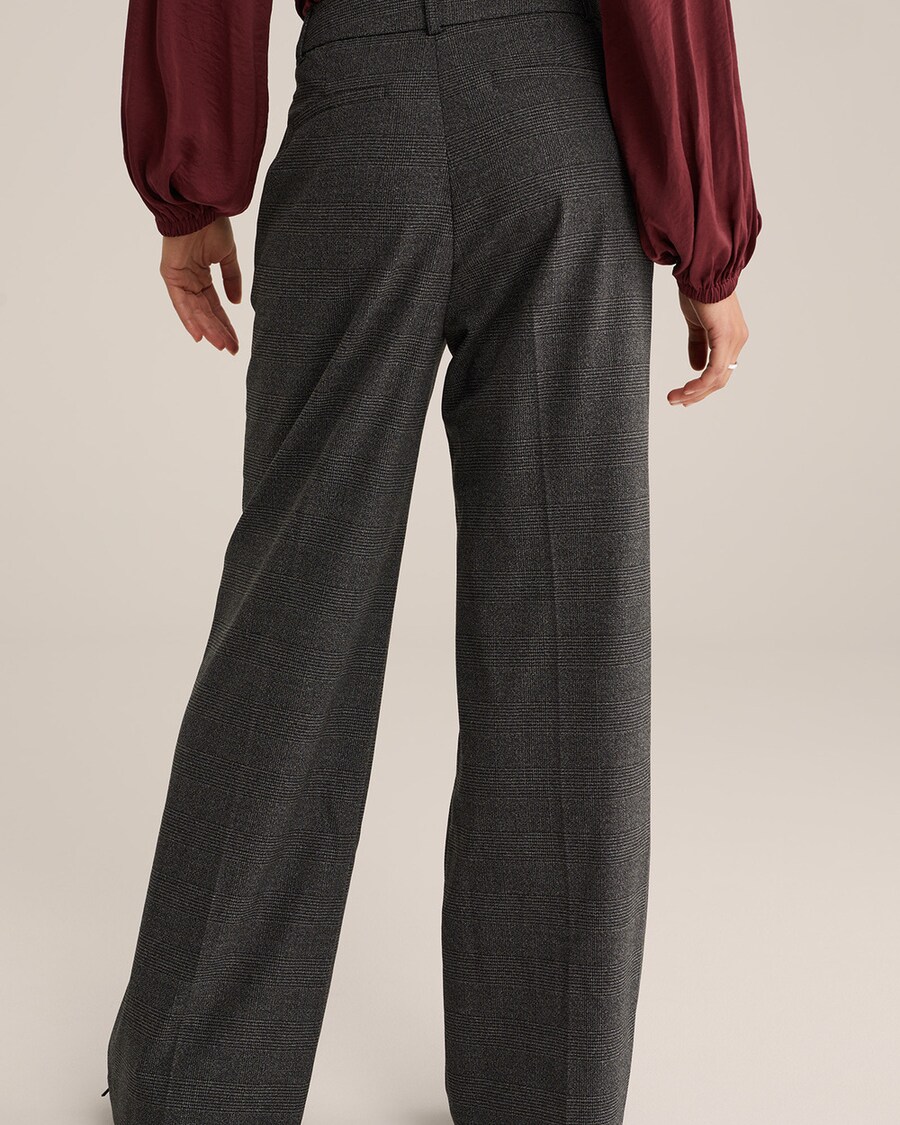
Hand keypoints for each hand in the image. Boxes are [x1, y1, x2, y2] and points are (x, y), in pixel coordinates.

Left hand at [159, 217, 241, 353]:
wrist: (199, 208)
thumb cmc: (212, 225)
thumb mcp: (227, 256)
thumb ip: (232, 279)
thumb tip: (236, 302)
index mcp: (202, 276)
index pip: (215, 306)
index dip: (225, 324)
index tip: (236, 341)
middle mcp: (190, 281)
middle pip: (206, 313)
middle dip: (219, 332)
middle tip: (232, 349)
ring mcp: (180, 279)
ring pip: (195, 311)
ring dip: (208, 329)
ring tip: (222, 345)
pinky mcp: (171, 276)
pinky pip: (181, 303)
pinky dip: (189, 319)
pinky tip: (199, 335)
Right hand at [668, 289, 749, 405]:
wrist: (701, 271)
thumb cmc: (698, 291)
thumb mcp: (696, 324)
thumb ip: (698, 345)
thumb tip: (696, 368)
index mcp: (732, 337)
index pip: (720, 371)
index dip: (703, 387)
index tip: (684, 395)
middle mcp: (737, 341)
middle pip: (720, 380)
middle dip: (697, 394)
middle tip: (676, 401)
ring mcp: (734, 340)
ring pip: (717, 379)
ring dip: (694, 392)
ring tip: (674, 398)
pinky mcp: (725, 337)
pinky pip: (714, 370)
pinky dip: (700, 383)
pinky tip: (686, 389)